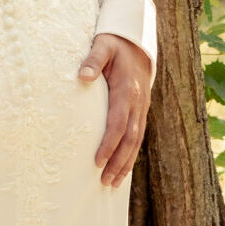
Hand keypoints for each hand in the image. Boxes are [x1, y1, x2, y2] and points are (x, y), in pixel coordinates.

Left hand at [78, 32, 151, 186]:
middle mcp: (137, 102)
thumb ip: (93, 59)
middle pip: (130, 138)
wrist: (136, 42)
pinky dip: (131, 153)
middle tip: (105, 181)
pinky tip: (122, 168)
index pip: (118, 123)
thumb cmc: (114, 44)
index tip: (97, 161)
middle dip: (118, 161)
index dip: (109, 144)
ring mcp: (141, 108)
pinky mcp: (141, 110)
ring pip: (136, 141)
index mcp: (126, 90)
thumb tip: (83, 76)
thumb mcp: (102, 45)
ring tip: (112, 183)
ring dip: (125, 163)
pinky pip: (138, 136)